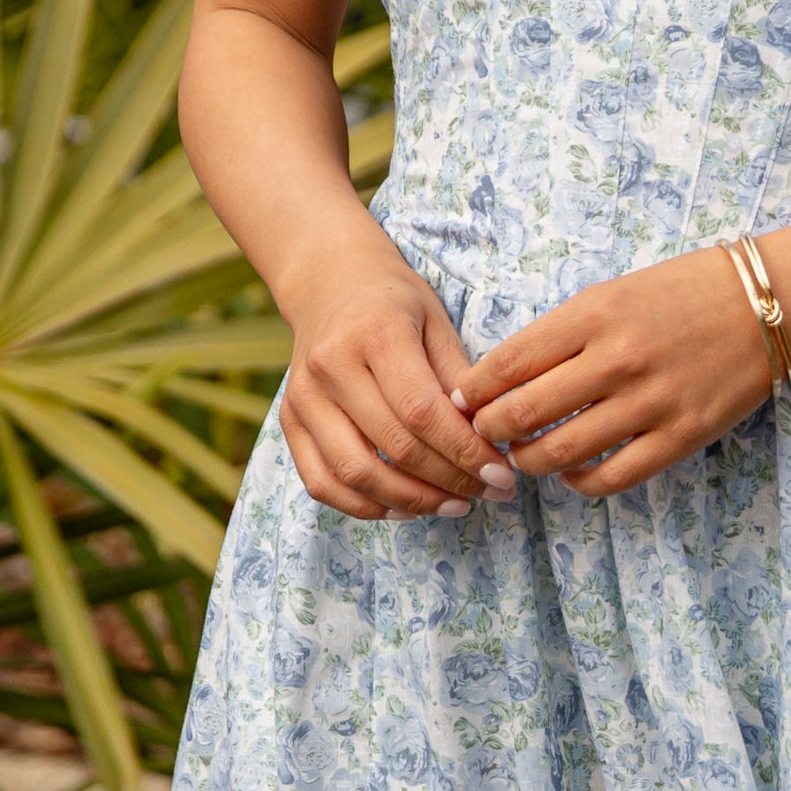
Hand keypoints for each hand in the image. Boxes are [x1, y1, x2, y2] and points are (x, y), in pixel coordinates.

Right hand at [277, 258, 511, 517]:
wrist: (329, 283)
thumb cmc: (394, 304)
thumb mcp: (437, 323)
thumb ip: (459, 379)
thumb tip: (488, 439)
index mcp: (375, 334)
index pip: (423, 411)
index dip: (465, 452)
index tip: (501, 474)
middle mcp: (331, 367)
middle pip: (394, 446)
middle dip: (450, 480)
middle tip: (489, 492)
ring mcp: (303, 397)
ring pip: (356, 474)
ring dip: (412, 501)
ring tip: (454, 504)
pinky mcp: (289, 421)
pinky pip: (322, 482)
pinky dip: (365, 506)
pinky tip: (405, 508)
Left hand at [456, 245, 780, 496]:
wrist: (767, 306)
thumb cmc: (683, 294)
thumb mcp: (614, 293)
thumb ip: (561, 333)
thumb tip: (502, 377)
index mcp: (594, 314)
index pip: (508, 363)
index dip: (473, 390)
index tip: (463, 401)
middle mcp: (617, 359)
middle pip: (522, 412)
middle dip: (488, 430)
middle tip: (483, 434)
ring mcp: (651, 402)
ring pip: (559, 452)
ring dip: (528, 460)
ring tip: (523, 454)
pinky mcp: (681, 436)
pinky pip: (611, 477)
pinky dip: (579, 482)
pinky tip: (571, 471)